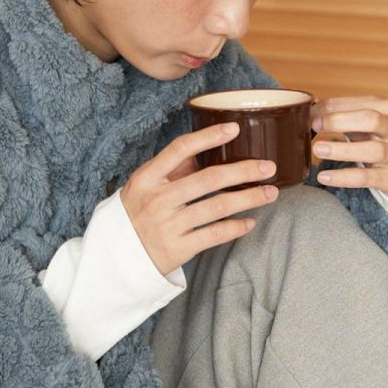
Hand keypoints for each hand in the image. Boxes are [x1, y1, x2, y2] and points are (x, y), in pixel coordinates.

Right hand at [119, 123, 279, 276]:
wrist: (117, 257)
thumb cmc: (137, 213)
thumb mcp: (144, 186)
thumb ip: (172, 168)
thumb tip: (206, 148)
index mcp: (147, 178)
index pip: (180, 149)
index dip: (208, 137)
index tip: (234, 129)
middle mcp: (159, 199)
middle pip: (208, 179)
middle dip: (243, 171)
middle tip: (268, 167)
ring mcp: (169, 225)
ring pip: (217, 207)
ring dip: (249, 198)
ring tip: (270, 192)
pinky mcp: (178, 249)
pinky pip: (214, 235)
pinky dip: (236, 227)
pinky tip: (251, 221)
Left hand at [311, 96, 387, 204]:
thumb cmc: (383, 138)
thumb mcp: (369, 121)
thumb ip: (345, 114)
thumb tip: (310, 110)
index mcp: (386, 108)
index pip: (357, 103)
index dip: (331, 107)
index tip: (309, 115)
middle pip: (370, 119)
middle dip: (339, 121)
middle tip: (314, 126)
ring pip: (372, 149)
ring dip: (343, 149)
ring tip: (318, 149)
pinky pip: (367, 177)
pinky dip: (344, 177)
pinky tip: (324, 177)